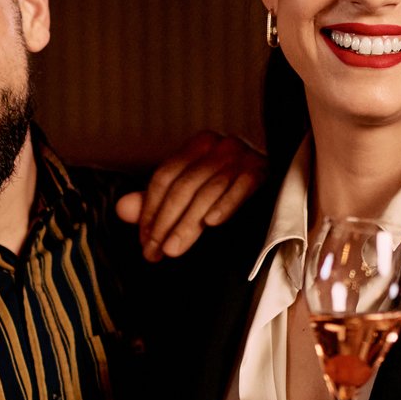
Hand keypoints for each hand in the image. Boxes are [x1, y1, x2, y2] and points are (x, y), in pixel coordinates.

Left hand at [115, 131, 265, 260]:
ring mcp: (243, 157)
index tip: (144, 240)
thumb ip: (155, 202)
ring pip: (207, 191)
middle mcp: (219, 146)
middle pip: (183, 186)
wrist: (279, 190)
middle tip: (155, 253)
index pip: (164, 177)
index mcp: (197, 146)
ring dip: (188, 223)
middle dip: (165, 222)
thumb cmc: (226, 193)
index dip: (149, 209)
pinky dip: (225, 204)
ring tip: (173, 250)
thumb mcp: (188, 196)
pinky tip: (212, 223)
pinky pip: (241, 187)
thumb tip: (121, 209)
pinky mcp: (263, 171)